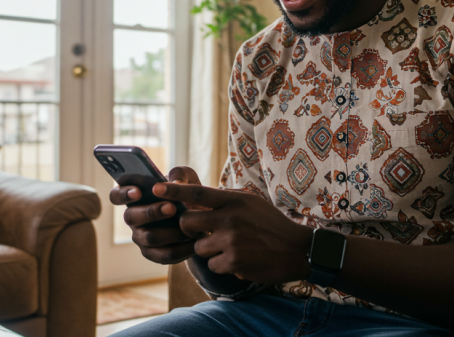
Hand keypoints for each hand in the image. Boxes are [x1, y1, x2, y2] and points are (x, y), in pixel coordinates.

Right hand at [109, 166, 201, 264]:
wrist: (202, 217)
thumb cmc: (187, 192)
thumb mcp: (187, 178)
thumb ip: (180, 174)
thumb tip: (175, 183)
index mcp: (133, 196)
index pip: (116, 195)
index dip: (123, 194)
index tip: (138, 191)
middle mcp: (133, 218)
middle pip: (131, 217)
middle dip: (151, 212)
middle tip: (172, 207)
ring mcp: (141, 237)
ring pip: (149, 237)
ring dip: (168, 232)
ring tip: (186, 226)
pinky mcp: (155, 254)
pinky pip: (165, 255)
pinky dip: (181, 249)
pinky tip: (194, 241)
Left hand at [155, 182, 313, 284]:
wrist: (298, 249)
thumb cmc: (272, 224)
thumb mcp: (250, 202)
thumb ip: (224, 200)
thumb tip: (195, 198)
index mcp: (234, 200)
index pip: (196, 193)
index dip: (173, 191)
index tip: (155, 189)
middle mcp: (229, 218)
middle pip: (187, 222)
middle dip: (189, 229)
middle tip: (201, 231)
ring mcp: (230, 241)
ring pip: (198, 247)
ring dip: (209, 250)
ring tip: (231, 247)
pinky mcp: (233, 262)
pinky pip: (212, 265)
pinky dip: (222, 265)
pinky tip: (238, 260)